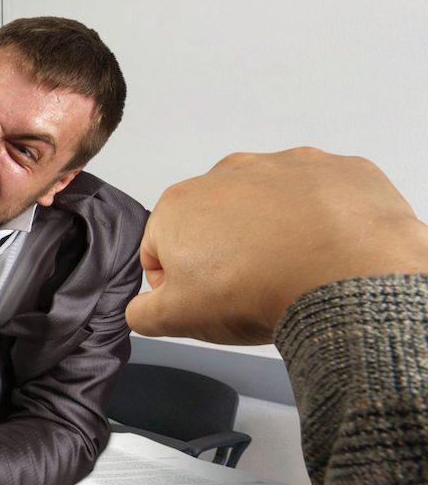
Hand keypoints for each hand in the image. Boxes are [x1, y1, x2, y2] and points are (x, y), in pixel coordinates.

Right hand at [127, 147, 427, 344]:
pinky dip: (320, 220)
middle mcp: (226, 173)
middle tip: (248, 288)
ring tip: (290, 270)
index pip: (161, 250)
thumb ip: (144, 314)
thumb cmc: (257, 289)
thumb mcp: (178, 319)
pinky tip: (325, 251)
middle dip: (224, 251)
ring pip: (267, 204)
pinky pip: (319, 195)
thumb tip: (141, 309)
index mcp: (178, 205)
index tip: (205, 300)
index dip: (178, 283)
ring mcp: (283, 165)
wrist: (344, 274)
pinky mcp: (333, 168)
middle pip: (214, 220)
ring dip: (272, 231)